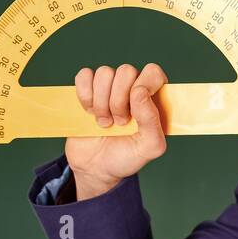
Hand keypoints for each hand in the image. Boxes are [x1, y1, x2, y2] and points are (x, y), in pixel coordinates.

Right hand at [64, 62, 167, 199]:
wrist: (96, 168)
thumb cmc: (127, 157)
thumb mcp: (150, 147)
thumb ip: (153, 121)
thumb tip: (139, 91)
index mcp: (153, 98)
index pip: (153, 72)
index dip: (143, 85)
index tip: (134, 108)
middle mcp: (132, 88)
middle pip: (126, 70)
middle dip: (118, 100)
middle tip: (120, 122)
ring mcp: (109, 88)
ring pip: (104, 72)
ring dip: (101, 102)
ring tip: (105, 122)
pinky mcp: (88, 90)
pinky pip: (84, 75)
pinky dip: (84, 95)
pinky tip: (89, 112)